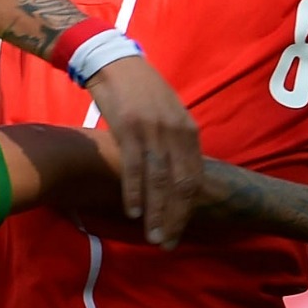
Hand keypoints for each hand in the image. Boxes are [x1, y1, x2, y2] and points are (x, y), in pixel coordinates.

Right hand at [83, 55, 200, 246]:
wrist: (114, 62)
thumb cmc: (140, 91)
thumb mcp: (168, 115)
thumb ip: (176, 143)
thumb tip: (179, 174)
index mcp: (189, 131)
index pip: (193, 179)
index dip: (186, 210)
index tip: (177, 232)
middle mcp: (175, 132)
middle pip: (179, 184)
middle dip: (174, 218)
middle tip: (166, 244)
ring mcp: (153, 130)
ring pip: (158, 180)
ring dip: (156, 212)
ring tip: (152, 236)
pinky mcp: (129, 128)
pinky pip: (134, 166)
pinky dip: (133, 191)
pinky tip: (132, 211)